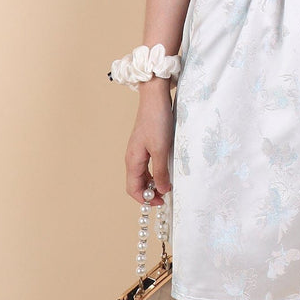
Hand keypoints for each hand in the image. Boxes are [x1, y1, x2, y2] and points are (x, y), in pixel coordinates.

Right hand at [125, 80, 173, 205]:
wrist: (156, 97)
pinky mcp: (146, 142)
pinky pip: (148, 164)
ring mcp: (139, 149)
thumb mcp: (161, 149)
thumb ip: (160, 172)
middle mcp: (133, 157)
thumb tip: (162, 190)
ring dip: (153, 182)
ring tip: (167, 185)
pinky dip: (155, 171)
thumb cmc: (157, 121)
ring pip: (142, 173)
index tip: (161, 202)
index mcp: (132, 160)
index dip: (145, 199)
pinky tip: (166, 169)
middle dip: (149, 192)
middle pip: (137, 183)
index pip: (133, 189)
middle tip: (166, 196)